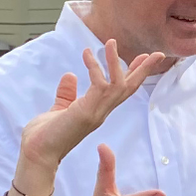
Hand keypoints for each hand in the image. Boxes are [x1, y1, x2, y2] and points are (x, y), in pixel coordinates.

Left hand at [12, 42, 167, 195]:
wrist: (37, 154)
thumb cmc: (45, 137)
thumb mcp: (58, 109)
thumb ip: (66, 94)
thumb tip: (70, 75)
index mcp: (96, 111)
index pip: (119, 90)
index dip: (131, 73)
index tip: (142, 58)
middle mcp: (101, 113)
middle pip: (129, 89)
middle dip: (144, 71)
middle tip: (158, 54)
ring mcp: (96, 113)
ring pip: (119, 86)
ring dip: (117, 63)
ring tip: (111, 41)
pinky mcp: (88, 113)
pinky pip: (100, 85)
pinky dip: (95, 67)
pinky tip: (87, 53)